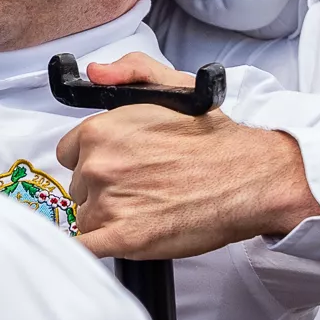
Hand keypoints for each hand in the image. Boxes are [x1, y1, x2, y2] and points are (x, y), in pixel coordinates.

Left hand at [55, 55, 319, 259]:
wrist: (248, 176)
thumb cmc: (214, 138)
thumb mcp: (173, 85)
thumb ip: (129, 70)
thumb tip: (95, 73)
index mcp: (101, 131)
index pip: (71, 154)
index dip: (94, 161)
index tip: (118, 166)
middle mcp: (98, 166)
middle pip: (79, 187)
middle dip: (104, 190)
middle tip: (142, 188)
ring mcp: (108, 204)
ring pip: (87, 218)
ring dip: (109, 219)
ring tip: (148, 211)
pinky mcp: (122, 238)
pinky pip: (87, 249)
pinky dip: (96, 248)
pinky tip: (116, 241)